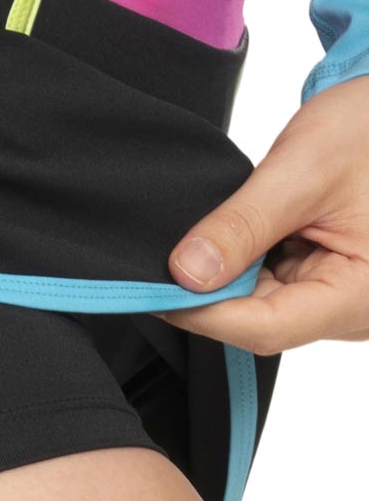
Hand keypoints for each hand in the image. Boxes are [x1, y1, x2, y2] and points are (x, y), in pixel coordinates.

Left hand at [149, 74, 368, 355]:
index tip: (153, 288)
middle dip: (207, 294)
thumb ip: (242, 225)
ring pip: (259, 308)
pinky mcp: (326, 284)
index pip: (266, 328)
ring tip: (201, 237)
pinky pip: (270, 289)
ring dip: (223, 279)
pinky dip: (241, 267)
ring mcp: (341, 300)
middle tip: (162, 257)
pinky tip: (225, 239)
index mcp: (364, 294)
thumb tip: (187, 272)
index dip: (201, 313)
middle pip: (259, 322)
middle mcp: (357, 310)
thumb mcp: (301, 172)